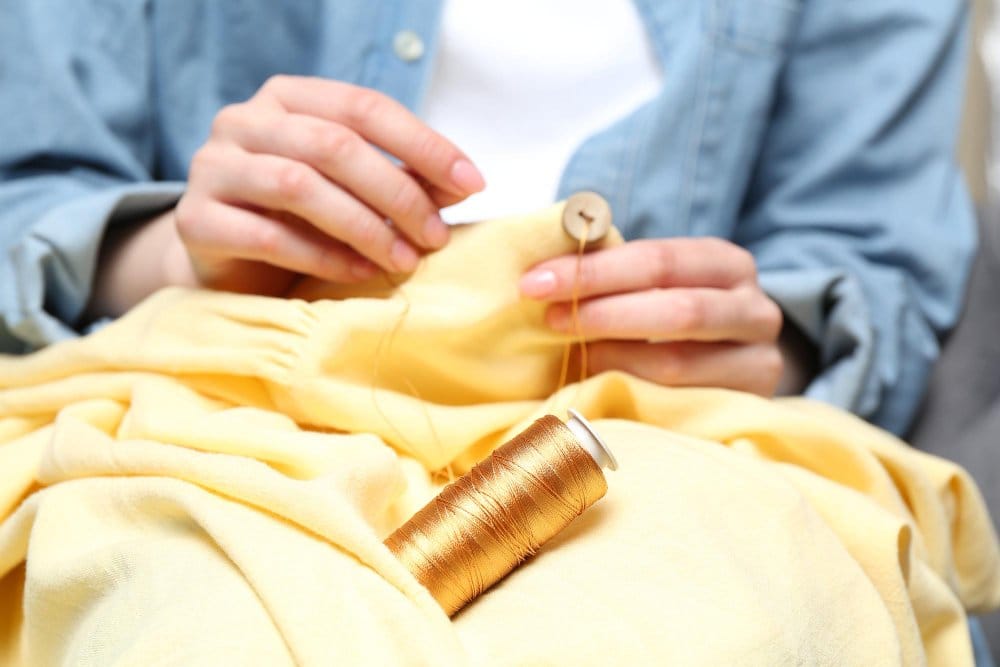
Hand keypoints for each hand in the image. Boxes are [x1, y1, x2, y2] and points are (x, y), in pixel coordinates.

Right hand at [170, 75, 484, 293]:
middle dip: (397, 193)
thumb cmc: (301, 220)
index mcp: (288, 98)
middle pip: (333, 144)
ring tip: (403, 261)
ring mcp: (212, 167)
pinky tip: (358, 273)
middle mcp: (243, 121)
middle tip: (436, 236)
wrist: (227, 264)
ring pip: (298, 185)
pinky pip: (268, 236)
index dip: (424, 144)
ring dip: (364, 227)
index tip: (472, 183)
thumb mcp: (355, 191)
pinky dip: (323, 256)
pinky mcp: (195, 220)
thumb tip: (464, 184)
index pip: (364, 106)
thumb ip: (403, 179)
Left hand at [519, 238, 784, 396]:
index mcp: (726, 264)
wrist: (735, 369)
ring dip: (615, 358)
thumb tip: (538, 271)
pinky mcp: (750, 407)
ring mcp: (759, 362)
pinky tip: (602, 386)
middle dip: (603, 313)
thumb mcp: (655, 286)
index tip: (535, 282)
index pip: (659, 259)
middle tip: (550, 318)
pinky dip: (635, 394)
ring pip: (678, 363)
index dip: (595, 270)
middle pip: (677, 310)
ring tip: (575, 355)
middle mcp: (755, 309)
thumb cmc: (674, 319)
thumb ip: (611, 273)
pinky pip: (682, 405)